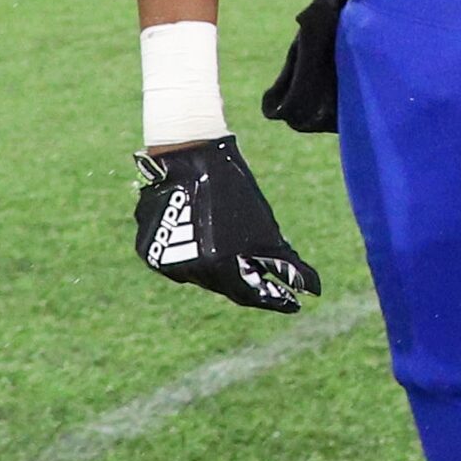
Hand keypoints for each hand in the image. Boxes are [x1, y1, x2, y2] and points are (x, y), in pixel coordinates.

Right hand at [133, 136, 320, 313]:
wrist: (187, 156)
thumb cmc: (232, 187)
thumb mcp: (262, 223)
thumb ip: (281, 258)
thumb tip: (313, 284)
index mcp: (218, 265)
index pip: (248, 294)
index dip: (273, 300)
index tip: (294, 304)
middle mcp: (188, 270)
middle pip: (222, 286)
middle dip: (245, 281)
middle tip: (266, 278)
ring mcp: (164, 261)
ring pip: (198, 274)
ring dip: (218, 269)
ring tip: (233, 255)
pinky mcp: (148, 248)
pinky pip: (177, 261)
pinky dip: (194, 255)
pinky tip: (206, 240)